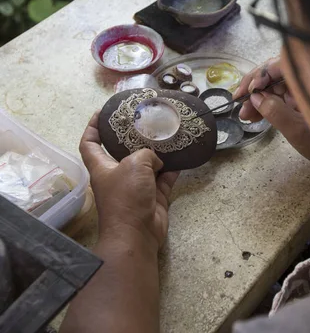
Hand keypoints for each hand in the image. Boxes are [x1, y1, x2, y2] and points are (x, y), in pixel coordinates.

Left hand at [79, 113, 178, 250]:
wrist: (137, 233)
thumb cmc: (126, 197)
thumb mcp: (134, 165)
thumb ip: (145, 154)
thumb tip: (156, 160)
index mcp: (102, 167)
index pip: (89, 144)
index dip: (92, 128)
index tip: (101, 114)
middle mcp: (117, 176)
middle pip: (122, 152)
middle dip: (132, 137)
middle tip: (145, 122)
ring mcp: (136, 187)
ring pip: (147, 165)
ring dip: (157, 153)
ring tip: (167, 137)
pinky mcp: (153, 197)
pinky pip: (164, 179)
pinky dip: (172, 170)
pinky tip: (181, 157)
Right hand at [234, 56, 309, 165]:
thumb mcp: (298, 131)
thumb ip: (275, 112)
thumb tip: (256, 97)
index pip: (283, 64)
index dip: (262, 74)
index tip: (248, 91)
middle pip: (277, 73)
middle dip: (256, 87)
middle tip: (239, 102)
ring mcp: (307, 92)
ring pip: (277, 87)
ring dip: (259, 98)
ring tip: (244, 115)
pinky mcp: (304, 102)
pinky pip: (282, 98)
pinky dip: (267, 105)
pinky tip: (253, 114)